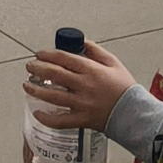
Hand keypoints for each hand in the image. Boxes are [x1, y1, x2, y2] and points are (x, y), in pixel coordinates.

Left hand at [23, 41, 137, 132]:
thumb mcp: (114, 63)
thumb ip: (96, 51)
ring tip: (26, 85)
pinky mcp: (82, 120)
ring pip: (53, 96)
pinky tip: (37, 113)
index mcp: (91, 70)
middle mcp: (84, 86)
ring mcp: (82, 104)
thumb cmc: (125, 89)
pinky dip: (47, 118)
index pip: (64, 58)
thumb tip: (81, 41)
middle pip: (54, 74)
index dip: (48, 54)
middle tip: (29, 66)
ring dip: (36, 90)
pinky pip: (60, 121)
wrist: (135, 114)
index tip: (39, 54)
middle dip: (37, 68)